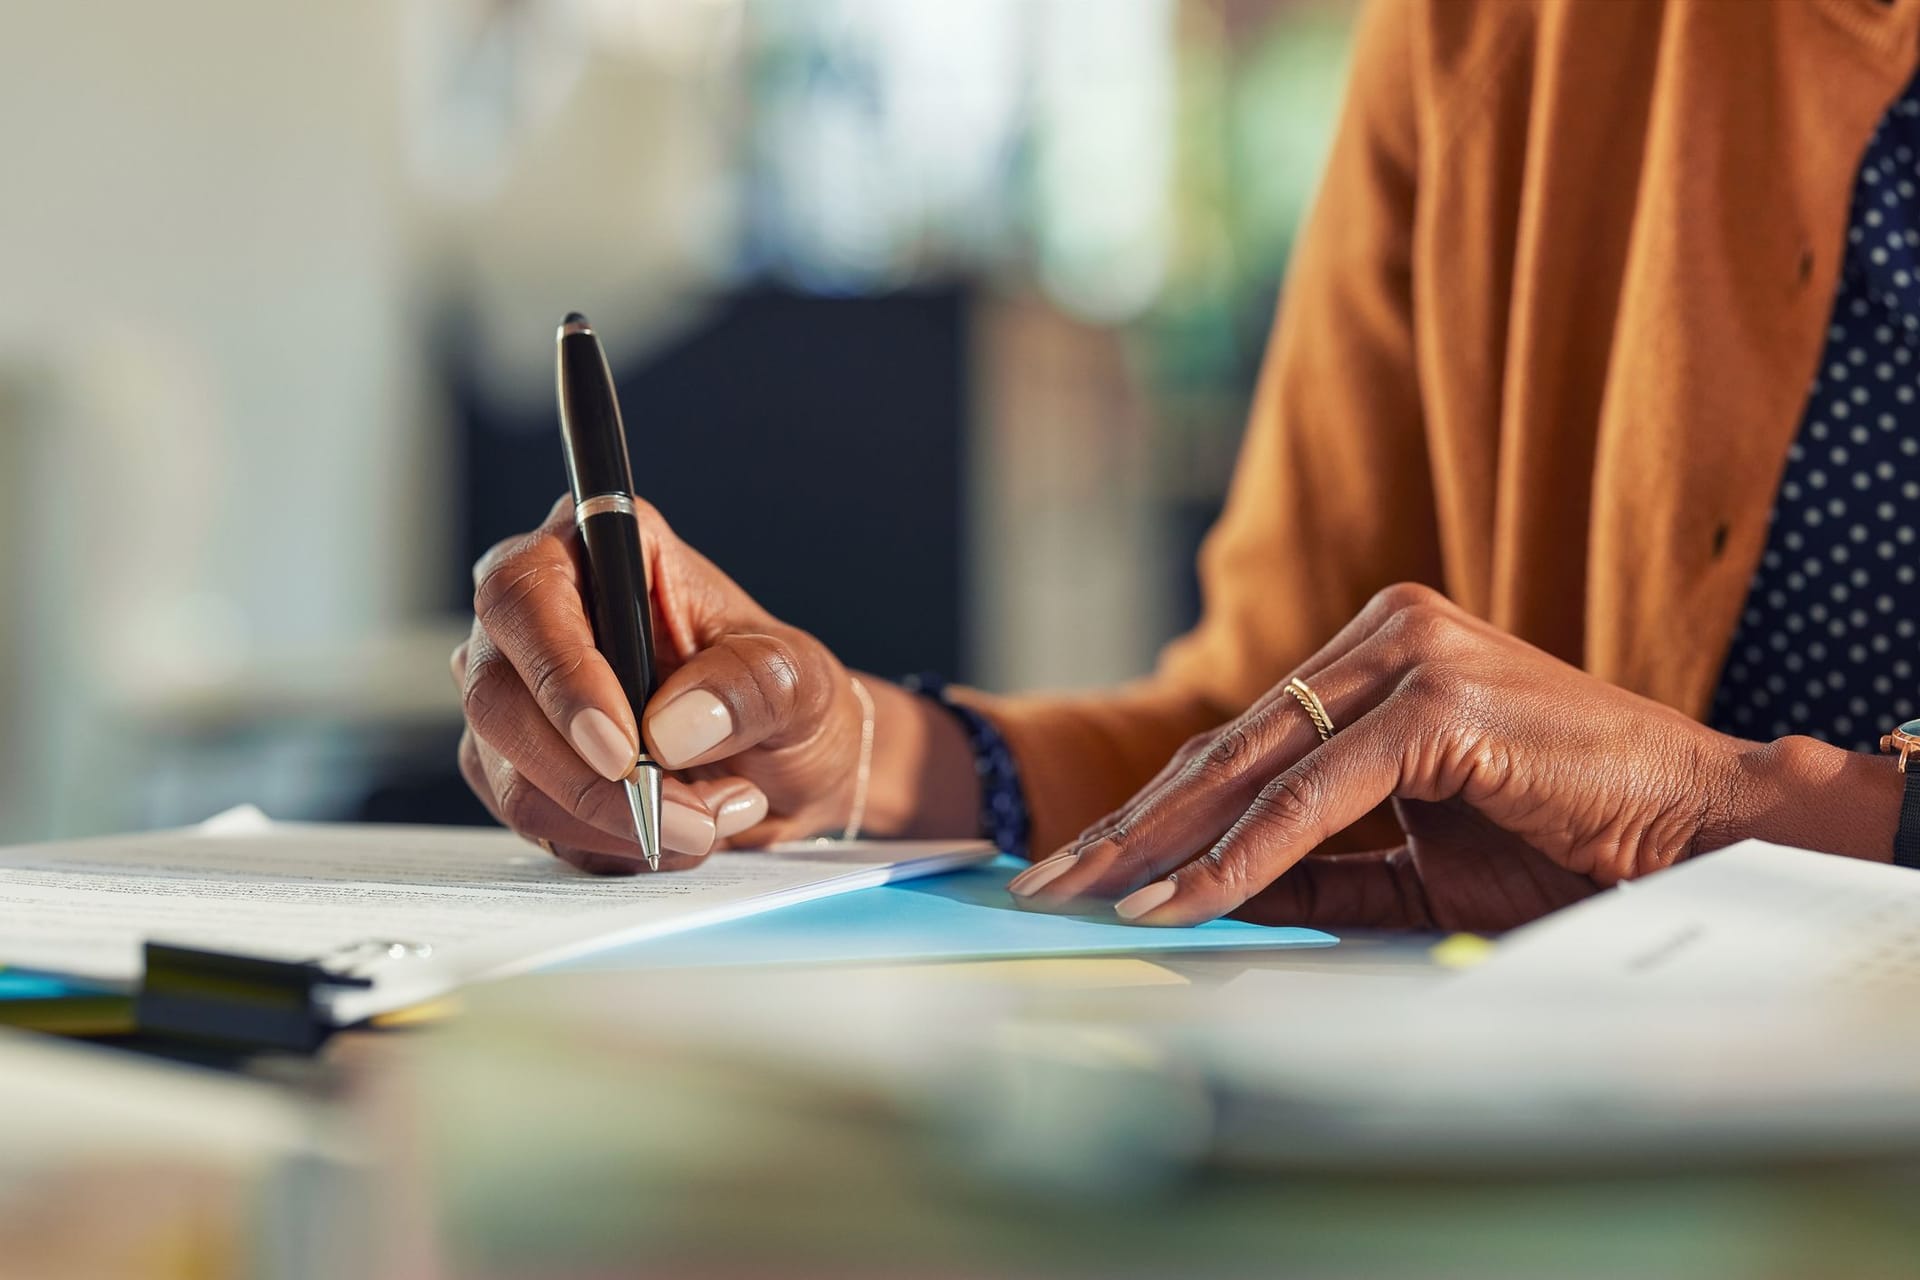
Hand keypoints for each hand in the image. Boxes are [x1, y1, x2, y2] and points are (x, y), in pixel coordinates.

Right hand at [455, 496, 867, 871]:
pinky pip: (534, 821)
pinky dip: (610, 843)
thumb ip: (748, 685)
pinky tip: (672, 830)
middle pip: (499, 696)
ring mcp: (515, 695)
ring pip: (512, 775)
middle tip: (689, 818)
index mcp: (601, 552)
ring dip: (615, 822)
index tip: (621, 750)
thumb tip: (672, 728)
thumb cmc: (783, 697)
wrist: (782, 764)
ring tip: (708, 818)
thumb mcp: (798, 678)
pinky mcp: (514, 766)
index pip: (527, 594)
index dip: (561, 673)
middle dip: (595, 780)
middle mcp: (537, 617)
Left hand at [1008, 583, 1763, 930]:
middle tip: (1042, 884)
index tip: (1083, 868)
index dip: (1156, 812)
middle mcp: (1381, 635)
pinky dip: (1239, 857)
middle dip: (1128, 826)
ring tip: (1083, 900)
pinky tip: (1176, 902)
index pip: (1240, 744)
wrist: (1697, 832)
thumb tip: (1203, 897)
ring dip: (1159, 844)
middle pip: (1224, 749)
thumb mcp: (1408, 859)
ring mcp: (1408, 656)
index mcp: (1375, 655)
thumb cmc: (1563, 842)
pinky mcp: (1434, 701)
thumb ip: (1313, 866)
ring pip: (1251, 768)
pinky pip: (1311, 798)